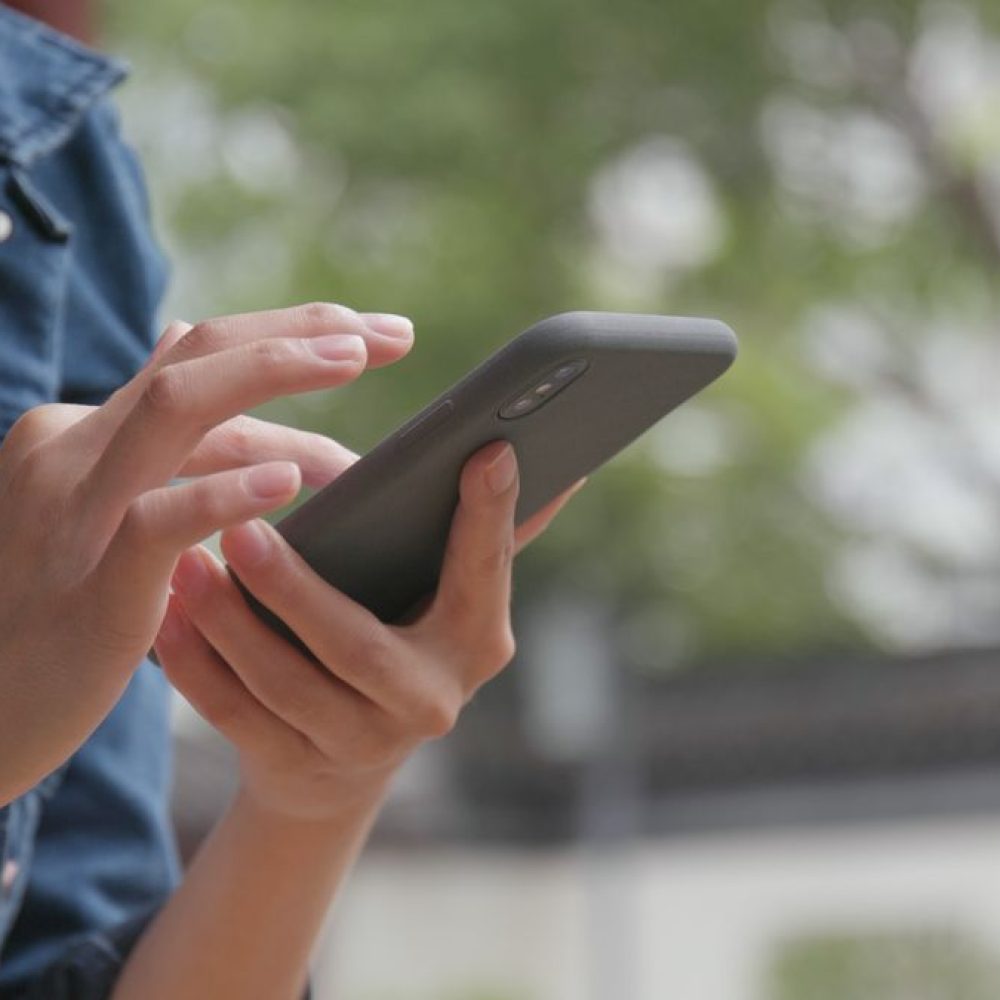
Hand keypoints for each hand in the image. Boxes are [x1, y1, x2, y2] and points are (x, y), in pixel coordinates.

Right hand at [0, 303, 411, 803]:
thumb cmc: (54, 616)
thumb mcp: (102, 514)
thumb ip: (155, 451)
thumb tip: (216, 386)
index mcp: (85, 434)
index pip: (195, 357)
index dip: (285, 333)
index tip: (366, 331)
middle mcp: (75, 449)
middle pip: (198, 357)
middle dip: (301, 332)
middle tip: (394, 333)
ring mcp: (76, 509)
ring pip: (178, 407)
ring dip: (275, 372)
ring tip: (359, 361)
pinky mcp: (89, 582)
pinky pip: (160, 519)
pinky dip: (227, 493)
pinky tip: (290, 484)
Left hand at [154, 443, 583, 821]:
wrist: (348, 759)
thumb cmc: (405, 640)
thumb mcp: (452, 600)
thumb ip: (493, 539)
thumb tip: (571, 474)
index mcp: (476, 642)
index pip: (485, 573)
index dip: (487, 518)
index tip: (484, 451)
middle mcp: (430, 701)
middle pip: (358, 647)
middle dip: (297, 591)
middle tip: (244, 527)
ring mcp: (361, 744)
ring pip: (284, 685)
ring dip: (230, 625)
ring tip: (188, 563)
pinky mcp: (295, 769)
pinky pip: (233, 717)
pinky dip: (194, 667)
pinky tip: (165, 616)